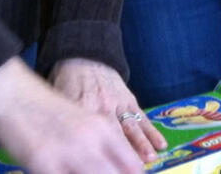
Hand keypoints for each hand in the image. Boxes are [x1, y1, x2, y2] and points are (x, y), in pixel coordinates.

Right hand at [0, 57, 144, 173]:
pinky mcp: (44, 165)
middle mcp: (92, 142)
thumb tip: (113, 168)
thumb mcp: (83, 121)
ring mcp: (68, 155)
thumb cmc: (47, 107)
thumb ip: (101, 144)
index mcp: (104, 129)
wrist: (13, 92)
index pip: (132, 165)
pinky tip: (58, 173)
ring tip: (76, 171)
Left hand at [51, 58, 165, 162]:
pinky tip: (161, 145)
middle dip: (123, 155)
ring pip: (131, 127)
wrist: (83, 57)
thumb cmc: (66, 85)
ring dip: (142, 144)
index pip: (90, 138)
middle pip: (113, 136)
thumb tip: (64, 150)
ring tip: (149, 160)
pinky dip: (152, 131)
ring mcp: (118, 103)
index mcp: (82, 110)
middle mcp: (102, 107)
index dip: (97, 154)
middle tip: (131, 169)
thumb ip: (65, 125)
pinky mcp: (129, 100)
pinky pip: (142, 117)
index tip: (104, 168)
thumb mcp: (58, 103)